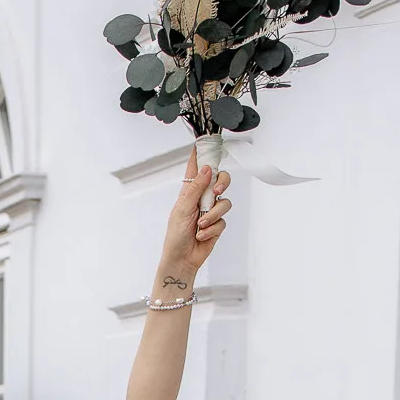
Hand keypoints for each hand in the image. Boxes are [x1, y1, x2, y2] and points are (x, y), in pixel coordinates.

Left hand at [155, 147, 231, 286]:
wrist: (182, 259)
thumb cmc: (175, 236)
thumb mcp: (183, 209)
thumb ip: (196, 188)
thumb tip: (207, 169)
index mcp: (189, 192)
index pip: (197, 168)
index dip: (202, 155)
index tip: (206, 140)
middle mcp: (201, 198)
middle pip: (220, 180)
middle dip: (221, 184)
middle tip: (215, 192)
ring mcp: (210, 211)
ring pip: (224, 202)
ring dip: (212, 215)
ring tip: (200, 225)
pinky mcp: (217, 224)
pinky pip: (223, 220)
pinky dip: (212, 228)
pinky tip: (201, 235)